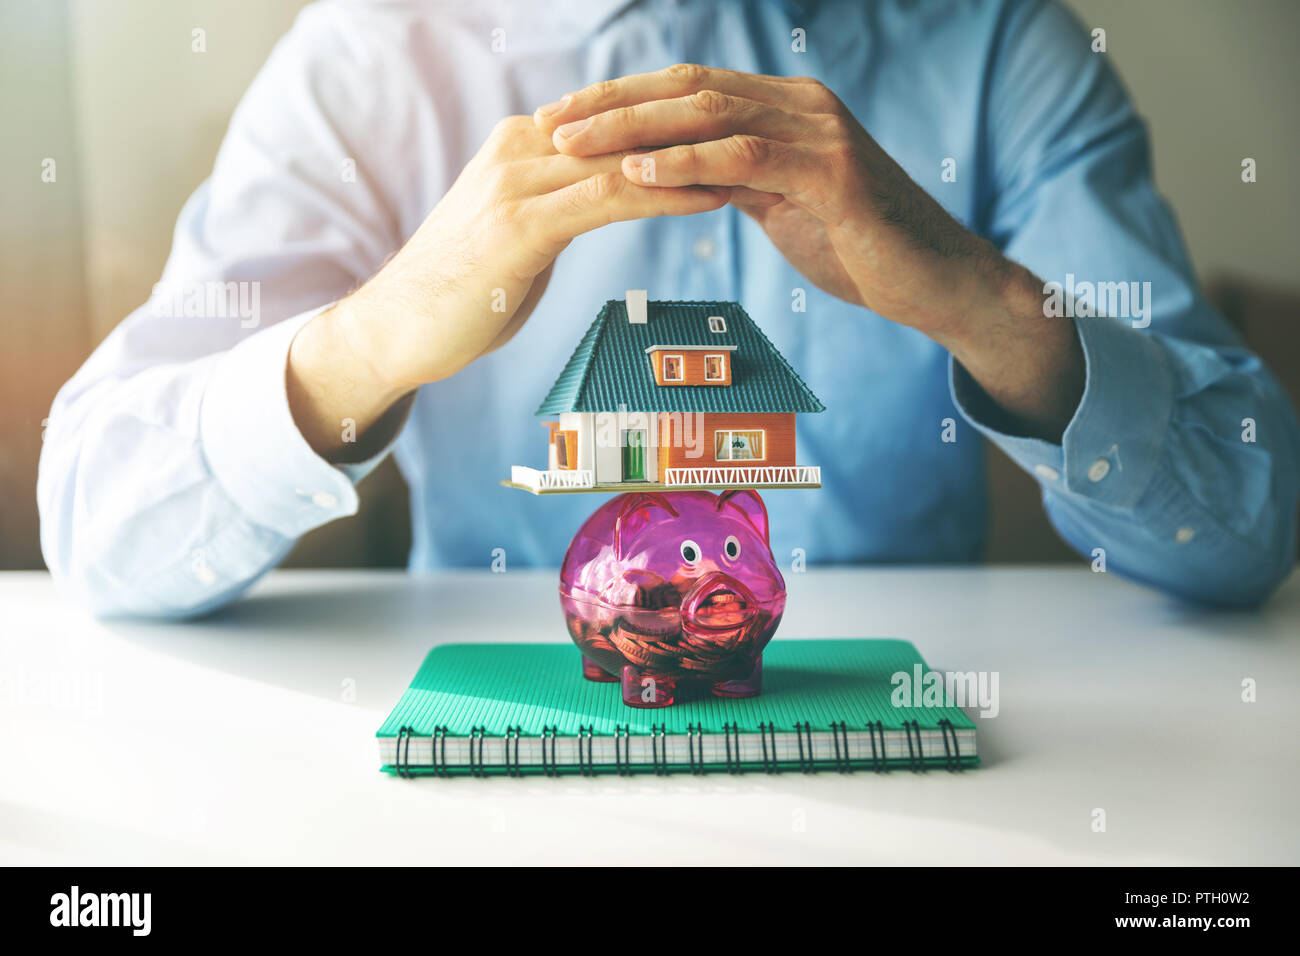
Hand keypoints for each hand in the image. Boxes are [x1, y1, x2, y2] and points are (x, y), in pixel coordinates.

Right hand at [288, 115, 728, 458]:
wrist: (395, 330)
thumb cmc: (460, 292)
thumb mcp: (517, 234)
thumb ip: (557, 206)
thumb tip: (601, 200)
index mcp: (523, 145)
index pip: (620, 121)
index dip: (684, 123)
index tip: (744, 129)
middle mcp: (520, 148)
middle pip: (630, 126)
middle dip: (704, 131)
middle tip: (771, 135)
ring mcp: (517, 182)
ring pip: (626, 157)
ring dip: (699, 158)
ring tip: (760, 161)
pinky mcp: (518, 225)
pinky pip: (608, 200)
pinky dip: (666, 195)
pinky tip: (713, 195)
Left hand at [536, 65, 1082, 439]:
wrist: (936, 282)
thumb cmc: (861, 249)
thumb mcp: (786, 205)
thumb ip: (739, 179)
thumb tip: (682, 175)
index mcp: (785, 109)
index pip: (688, 88)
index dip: (623, 98)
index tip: (565, 115)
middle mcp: (801, 105)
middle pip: (688, 90)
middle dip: (612, 104)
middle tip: (550, 121)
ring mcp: (820, 133)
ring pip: (709, 115)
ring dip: (634, 128)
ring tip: (574, 144)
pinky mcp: (834, 172)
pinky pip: (747, 159)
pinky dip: (688, 163)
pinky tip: (640, 173)